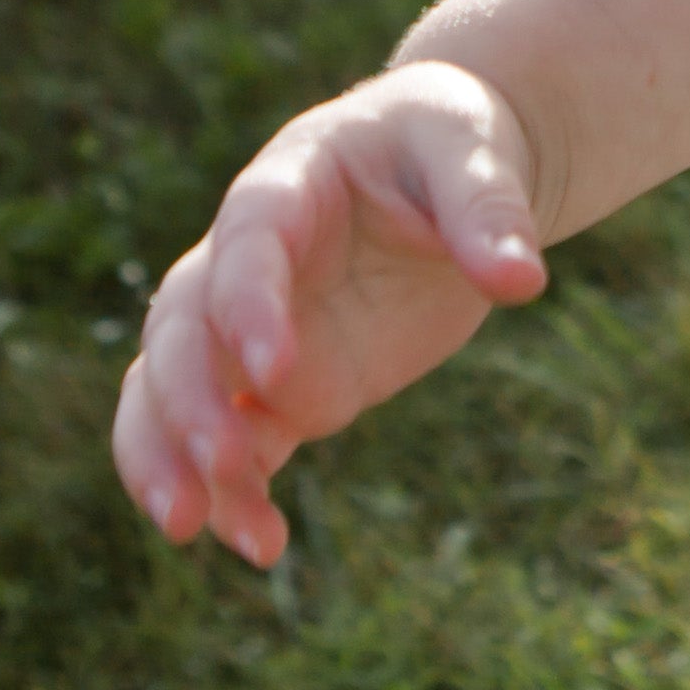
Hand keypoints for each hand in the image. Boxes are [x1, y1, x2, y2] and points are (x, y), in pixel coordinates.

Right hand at [111, 59, 547, 566]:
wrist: (447, 175)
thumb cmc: (449, 143)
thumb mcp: (474, 151)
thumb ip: (488, 212)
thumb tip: (520, 282)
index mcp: (286, 185)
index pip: (246, 244)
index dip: (247, 305)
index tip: (270, 372)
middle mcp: (244, 261)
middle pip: (180, 329)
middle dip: (188, 401)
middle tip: (224, 466)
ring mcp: (253, 330)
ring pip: (171, 394)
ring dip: (169, 460)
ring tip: (195, 532)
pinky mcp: (284, 386)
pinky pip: (235, 441)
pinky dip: (232, 494)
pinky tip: (262, 546)